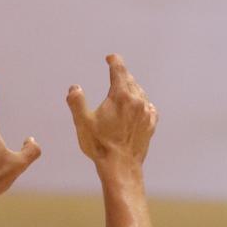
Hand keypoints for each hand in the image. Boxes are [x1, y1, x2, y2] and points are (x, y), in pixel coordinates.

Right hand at [67, 55, 157, 169]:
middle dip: (121, 75)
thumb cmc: (100, 146)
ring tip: (125, 89)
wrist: (121, 168)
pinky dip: (142, 103)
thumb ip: (76, 102)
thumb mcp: (83, 123)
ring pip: (140, 93)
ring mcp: (146, 114)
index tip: (110, 57)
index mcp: (121, 96)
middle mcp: (137, 101)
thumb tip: (75, 88)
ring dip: (132, 89)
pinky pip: (148, 107)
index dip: (114, 60)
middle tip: (115, 73)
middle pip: (130, 80)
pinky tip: (139, 106)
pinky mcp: (151, 125)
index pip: (119, 69)